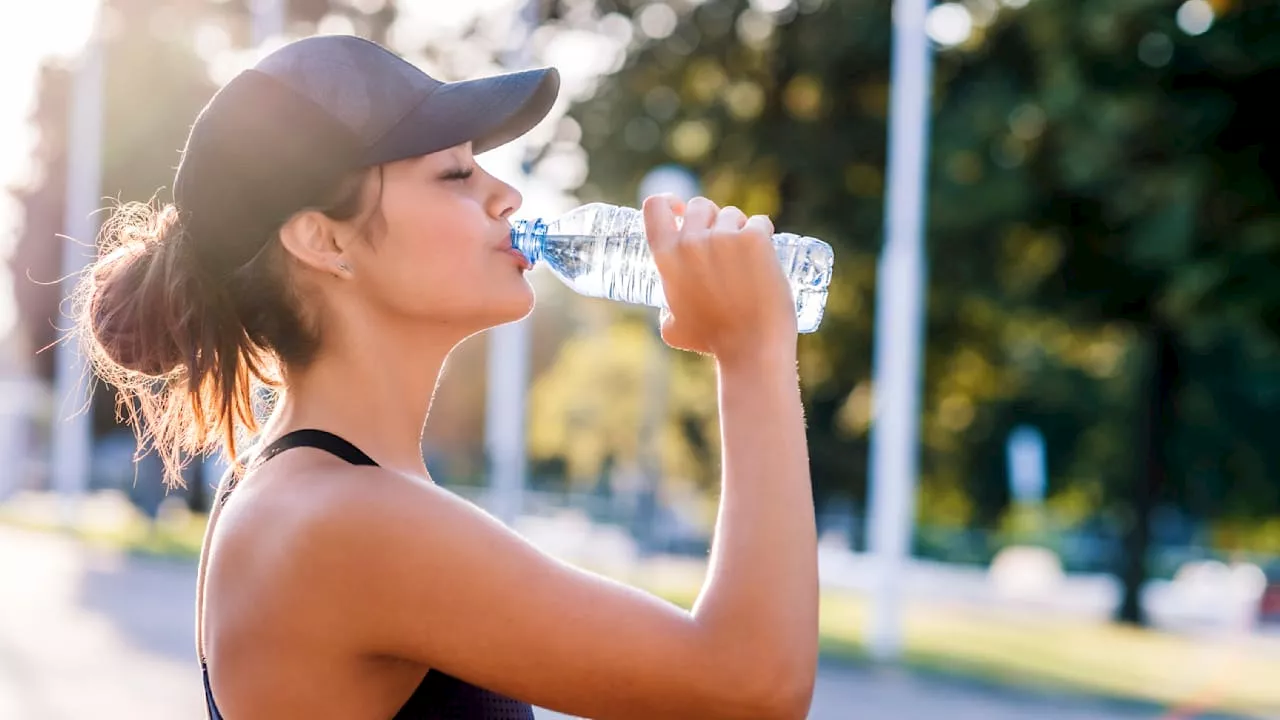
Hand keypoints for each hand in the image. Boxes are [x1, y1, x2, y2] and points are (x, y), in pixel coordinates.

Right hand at [642, 194, 797, 363]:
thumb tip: (669, 309)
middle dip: (711, 219)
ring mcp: (724, 237)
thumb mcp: (673, 328)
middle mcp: (691, 241)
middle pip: (699, 205)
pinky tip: (766, 253)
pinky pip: (759, 222)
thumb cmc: (713, 341)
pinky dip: (763, 233)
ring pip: (732, 214)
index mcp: (666, 257)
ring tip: (747, 258)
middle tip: (724, 242)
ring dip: (739, 228)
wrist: (751, 348)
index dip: (668, 202)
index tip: (679, 209)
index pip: (655, 206)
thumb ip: (666, 310)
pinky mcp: (754, 239)